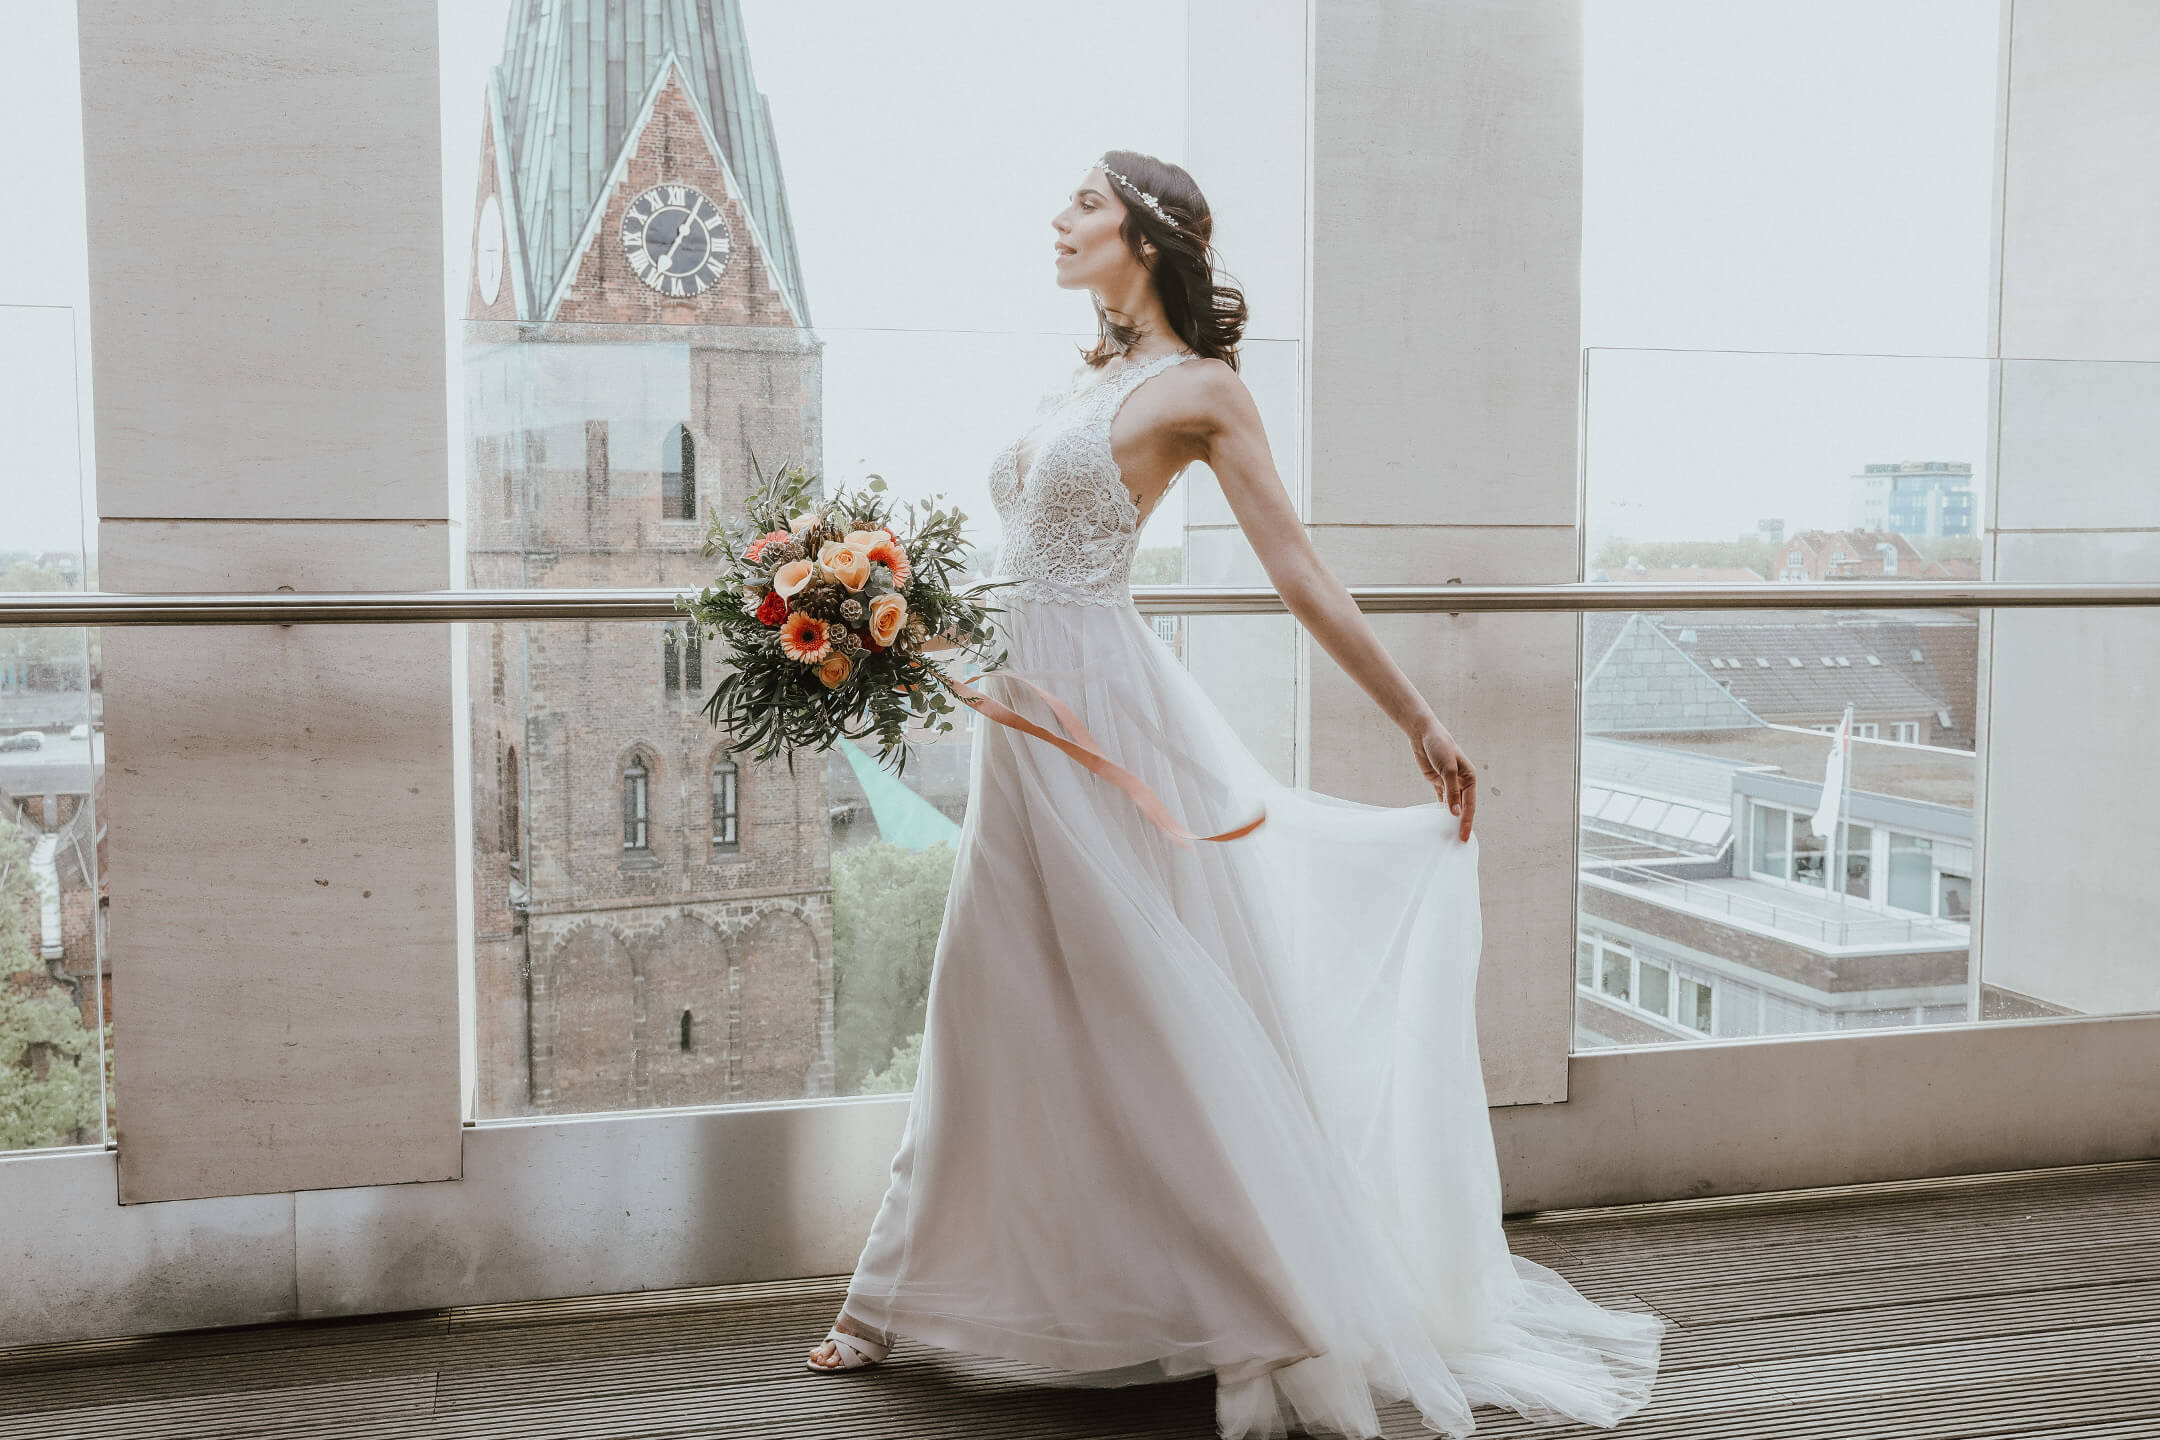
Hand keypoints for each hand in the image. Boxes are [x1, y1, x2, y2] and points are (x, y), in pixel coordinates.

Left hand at [1410, 717, 1475, 841]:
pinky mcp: (1438, 782)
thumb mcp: (1448, 769)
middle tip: (1459, 841)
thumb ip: (1451, 792)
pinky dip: (1441, 809)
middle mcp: (1462, 782)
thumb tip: (1455, 813)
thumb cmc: (1440, 747)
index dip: (1467, 821)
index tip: (1464, 835)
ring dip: (1451, 818)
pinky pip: (1442, 799)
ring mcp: (1450, 783)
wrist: (1424, 734)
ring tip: (1449, 834)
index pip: (1470, 805)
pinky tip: (1440, 821)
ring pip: (1453, 805)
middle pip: (1463, 807)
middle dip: (1461, 823)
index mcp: (1470, 778)